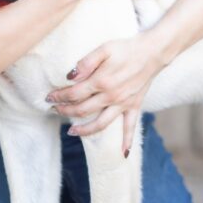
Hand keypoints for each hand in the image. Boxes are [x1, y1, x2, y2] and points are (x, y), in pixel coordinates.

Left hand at [47, 36, 165, 154]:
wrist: (153, 52)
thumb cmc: (126, 48)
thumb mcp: (104, 48)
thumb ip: (86, 62)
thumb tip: (70, 76)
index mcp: (101, 81)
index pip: (74, 93)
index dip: (59, 96)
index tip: (49, 97)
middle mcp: (111, 96)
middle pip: (82, 110)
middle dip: (65, 111)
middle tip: (54, 110)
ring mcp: (123, 104)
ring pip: (100, 123)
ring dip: (84, 130)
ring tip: (72, 132)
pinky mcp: (134, 106)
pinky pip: (130, 127)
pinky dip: (127, 141)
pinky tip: (123, 154)